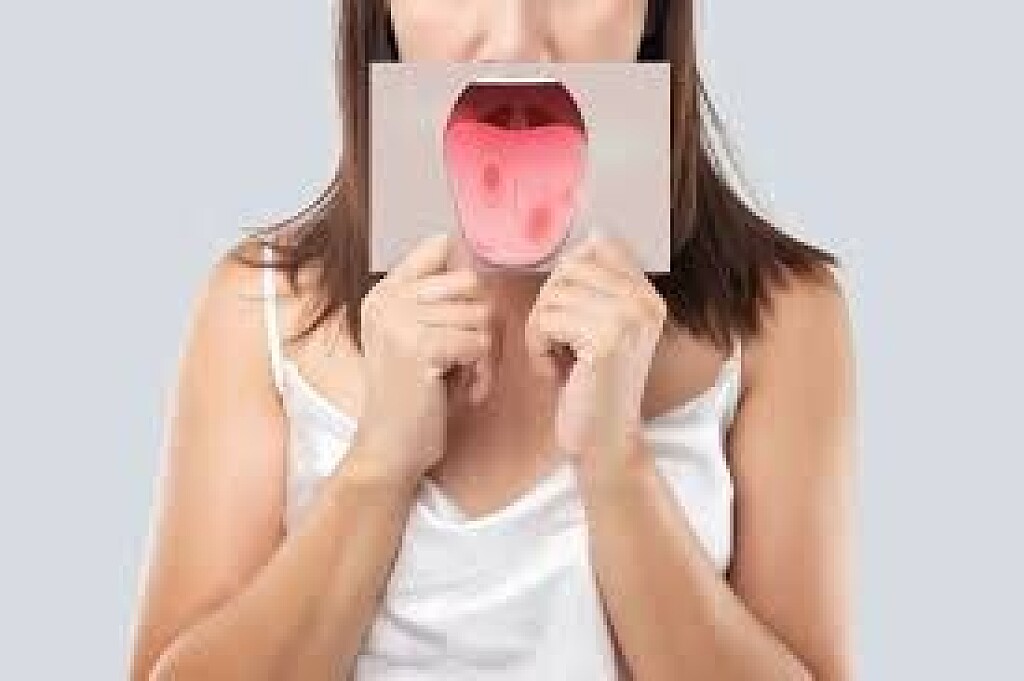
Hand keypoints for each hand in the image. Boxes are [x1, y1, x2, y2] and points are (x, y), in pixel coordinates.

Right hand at [354, 232, 496, 482]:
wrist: (389, 449)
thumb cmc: (412, 398)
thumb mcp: (414, 339)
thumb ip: (435, 301)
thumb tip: (474, 261)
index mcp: (384, 293)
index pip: (439, 246)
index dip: (467, 275)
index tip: (468, 312)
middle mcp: (386, 300)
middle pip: (471, 283)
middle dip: (483, 322)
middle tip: (474, 358)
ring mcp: (399, 321)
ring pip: (481, 315)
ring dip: (485, 354)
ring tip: (466, 379)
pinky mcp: (419, 348)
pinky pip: (479, 343)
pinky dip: (482, 372)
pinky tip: (466, 391)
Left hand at [524, 232, 666, 473]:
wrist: (604, 444)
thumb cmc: (591, 388)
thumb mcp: (601, 329)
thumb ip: (598, 286)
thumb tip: (593, 231)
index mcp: (648, 297)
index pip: (598, 246)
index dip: (567, 276)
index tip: (568, 316)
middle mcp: (646, 303)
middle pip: (570, 267)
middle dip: (548, 304)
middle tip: (555, 342)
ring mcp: (629, 319)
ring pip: (553, 294)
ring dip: (539, 329)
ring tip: (555, 359)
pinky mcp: (606, 341)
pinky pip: (547, 319)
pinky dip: (537, 347)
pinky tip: (554, 371)